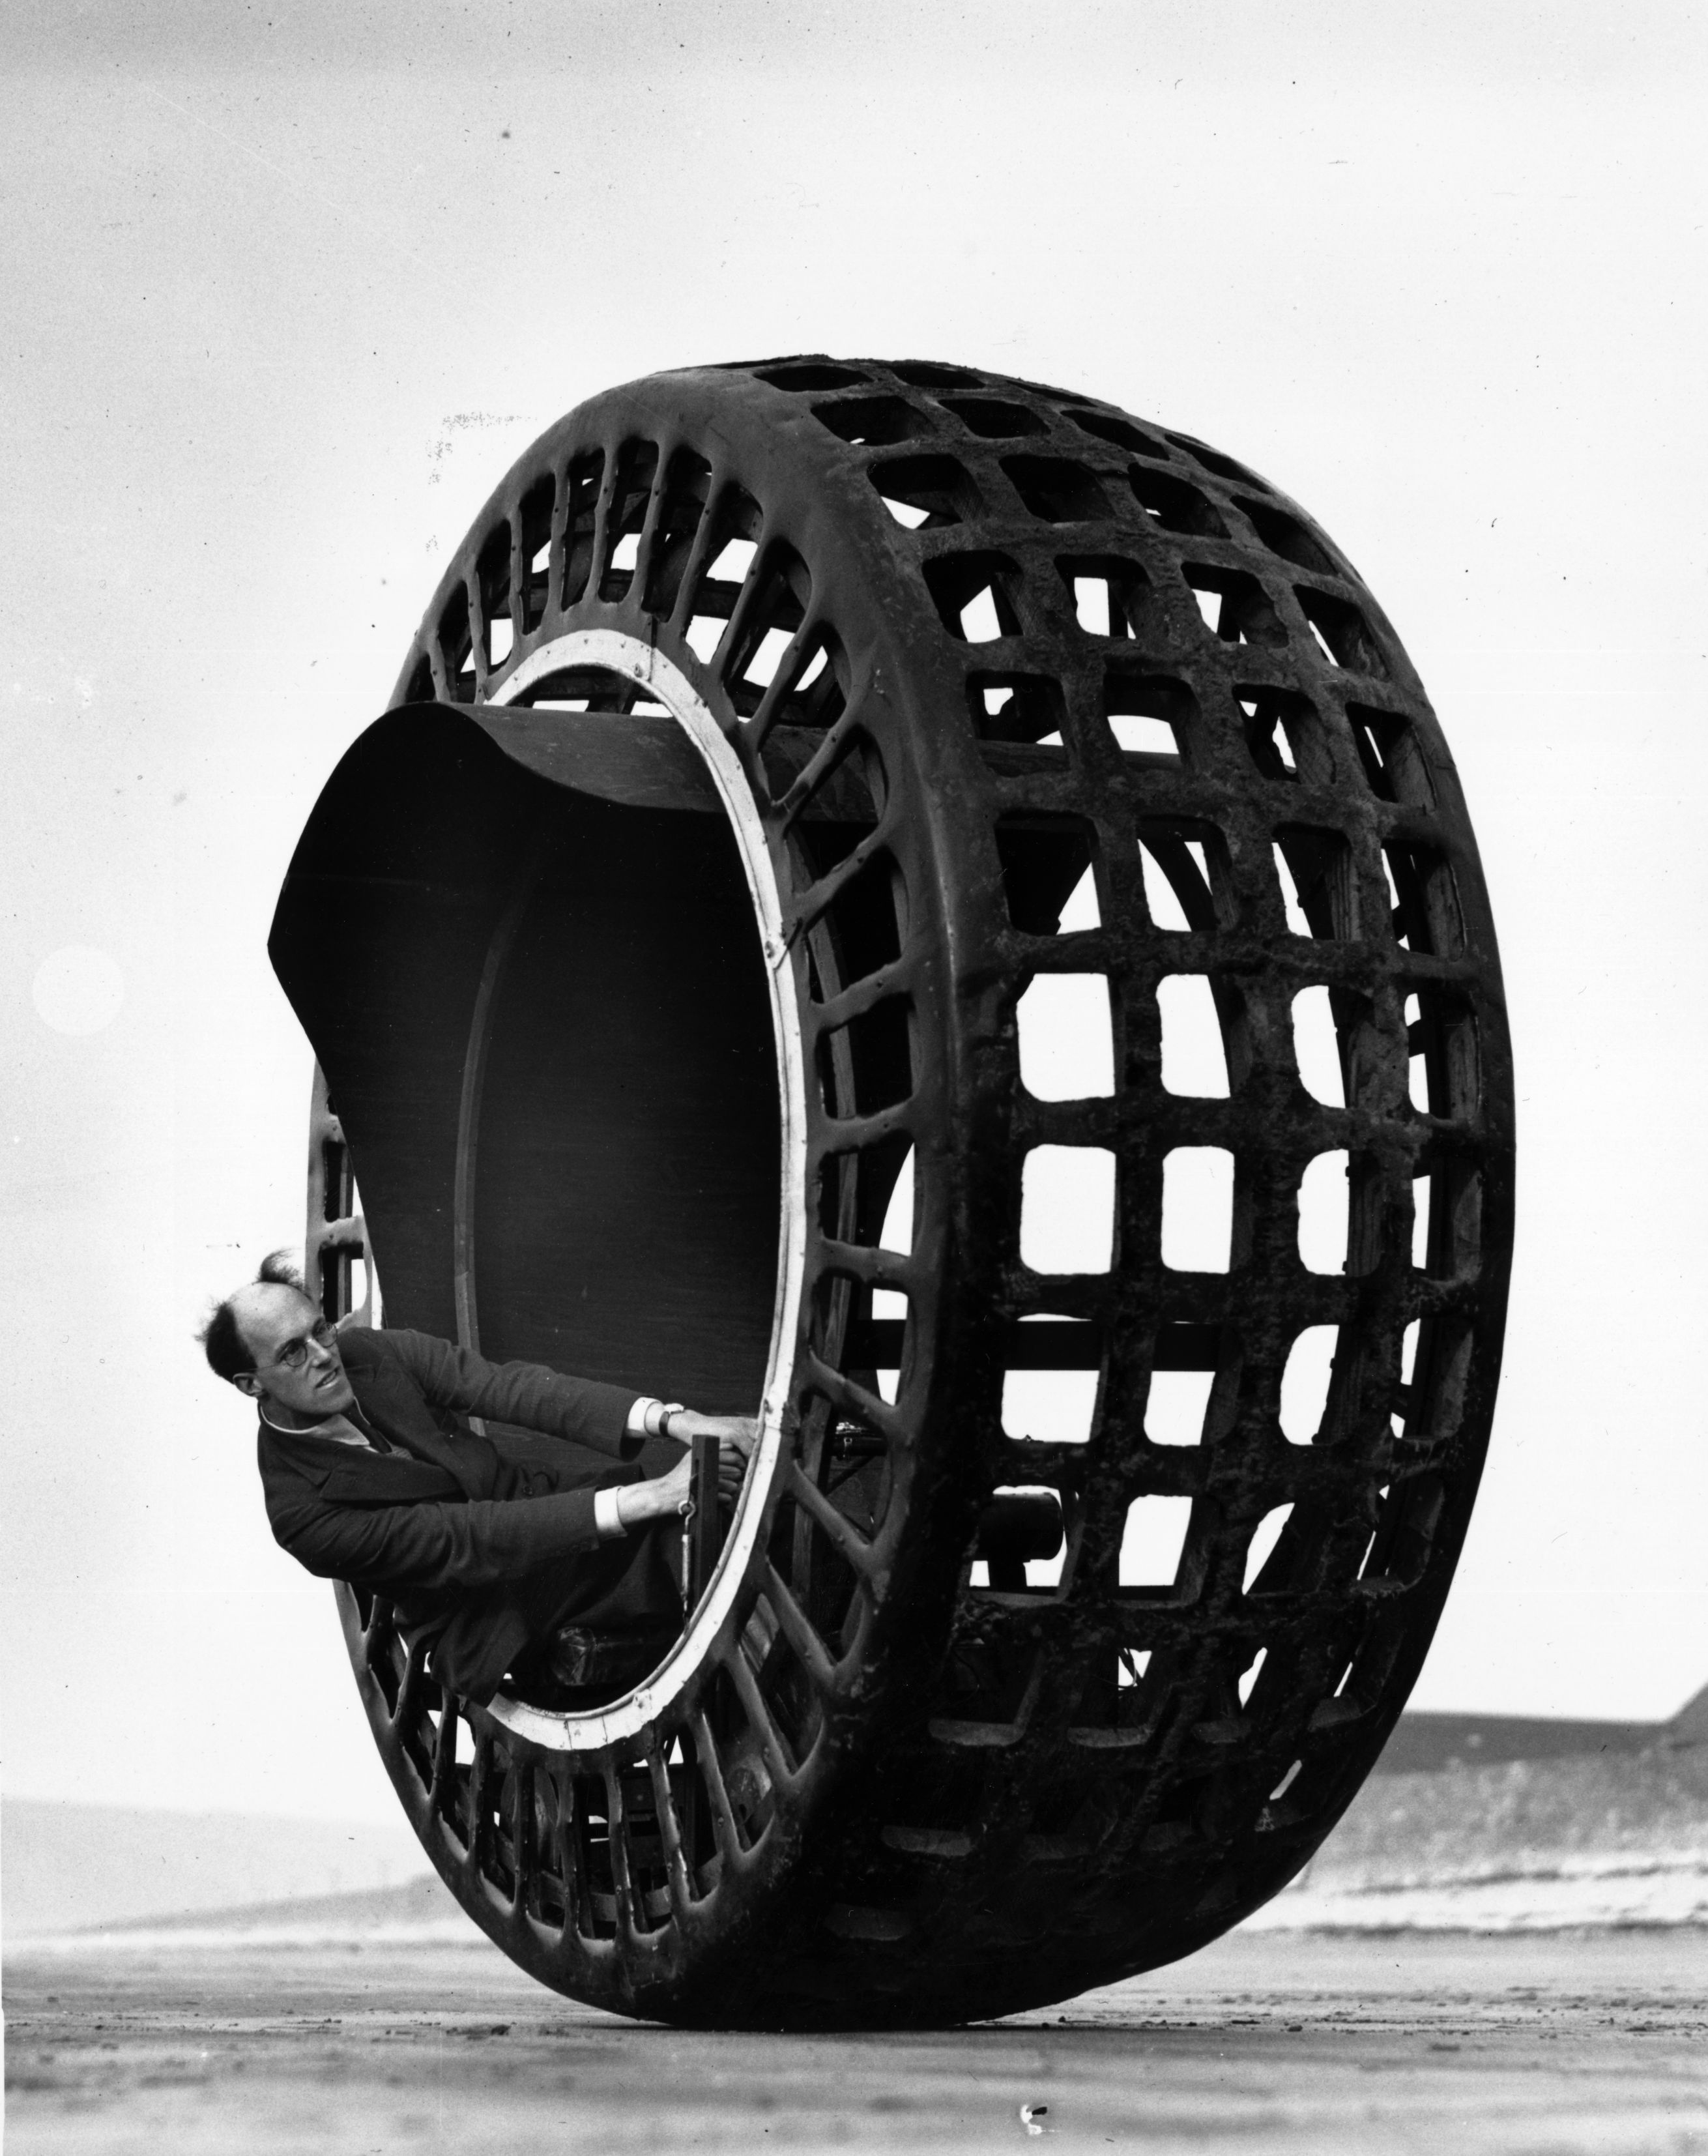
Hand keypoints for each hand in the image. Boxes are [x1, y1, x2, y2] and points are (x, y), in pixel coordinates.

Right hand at [614, 1414, 757, 1526]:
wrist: (665, 1493)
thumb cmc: (680, 1475)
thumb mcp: (691, 1457)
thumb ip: (710, 1450)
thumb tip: (730, 1445)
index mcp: (702, 1456)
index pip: (730, 1456)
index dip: (739, 1461)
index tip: (741, 1466)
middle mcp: (703, 1468)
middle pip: (732, 1471)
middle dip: (737, 1475)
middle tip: (737, 1478)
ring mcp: (704, 1483)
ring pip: (730, 1485)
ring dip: (733, 1487)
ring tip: (730, 1488)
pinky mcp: (703, 1497)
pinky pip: (724, 1498)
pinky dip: (726, 1498)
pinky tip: (723, 1497)